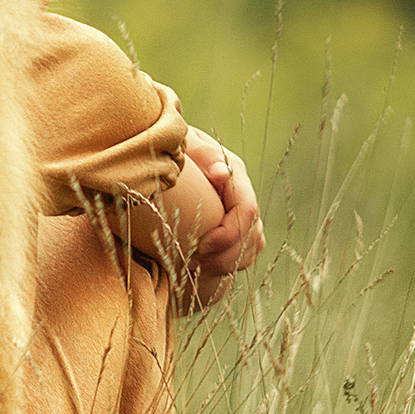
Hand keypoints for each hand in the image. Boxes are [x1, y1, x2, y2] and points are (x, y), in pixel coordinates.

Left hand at [183, 126, 264, 281]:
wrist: (164, 159)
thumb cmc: (171, 151)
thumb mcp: (184, 146)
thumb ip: (203, 154)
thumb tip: (221, 173)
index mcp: (234, 173)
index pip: (247, 211)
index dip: (228, 234)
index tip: (200, 247)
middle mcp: (244, 195)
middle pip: (251, 236)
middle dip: (223, 256)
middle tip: (191, 263)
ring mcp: (244, 215)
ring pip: (248, 250)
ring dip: (222, 265)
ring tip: (191, 267)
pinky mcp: (237, 232)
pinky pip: (241, 257)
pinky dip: (223, 266)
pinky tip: (199, 267)